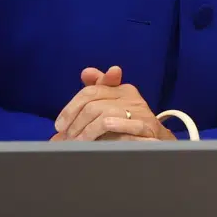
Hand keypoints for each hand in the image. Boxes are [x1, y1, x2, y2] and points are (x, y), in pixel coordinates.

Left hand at [52, 65, 174, 141]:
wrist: (156, 138)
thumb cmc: (129, 121)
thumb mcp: (113, 102)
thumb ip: (99, 87)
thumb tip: (86, 71)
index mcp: (121, 89)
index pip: (91, 91)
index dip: (71, 108)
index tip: (60, 124)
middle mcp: (131, 98)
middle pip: (94, 106)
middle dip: (76, 124)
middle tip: (67, 139)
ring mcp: (141, 113)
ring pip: (106, 116)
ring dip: (88, 132)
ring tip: (79, 144)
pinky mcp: (149, 128)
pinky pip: (132, 125)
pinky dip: (116, 128)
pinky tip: (102, 135)